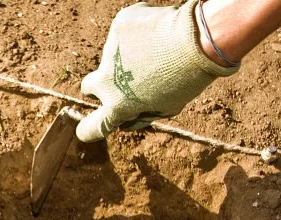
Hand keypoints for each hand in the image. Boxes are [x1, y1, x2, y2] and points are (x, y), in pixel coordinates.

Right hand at [76, 0, 236, 141]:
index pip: (93, 126)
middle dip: (99, 86)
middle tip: (122, 79)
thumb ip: (141, 116)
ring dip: (129, 56)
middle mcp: (106, 81)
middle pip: (89, 86)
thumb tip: (126, 122)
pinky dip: (137, 33)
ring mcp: (110, 52)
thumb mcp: (167, 108)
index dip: (87, 130)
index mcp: (117, 106)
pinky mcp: (119, 27)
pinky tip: (158, 33)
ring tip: (158, 51)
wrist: (198, 40)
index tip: (82, 131)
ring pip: (114, 55)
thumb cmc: (188, 79)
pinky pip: (125, 31)